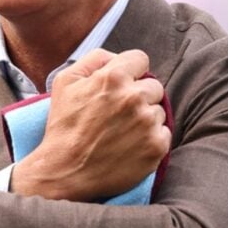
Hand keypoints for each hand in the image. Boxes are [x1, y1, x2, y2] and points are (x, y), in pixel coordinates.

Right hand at [12, 49, 170, 200]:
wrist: (65, 171)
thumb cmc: (63, 125)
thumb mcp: (65, 82)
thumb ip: (93, 60)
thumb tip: (116, 57)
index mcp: (113, 77)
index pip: (140, 59)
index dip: (130, 71)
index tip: (121, 85)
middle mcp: (134, 97)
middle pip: (153, 86)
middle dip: (138, 95)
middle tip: (117, 113)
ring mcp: (147, 122)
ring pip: (158, 110)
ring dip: (144, 118)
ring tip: (120, 131)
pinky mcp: (156, 146)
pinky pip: (164, 133)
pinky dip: (150, 138)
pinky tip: (129, 145)